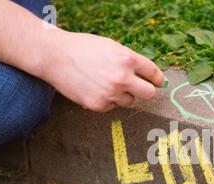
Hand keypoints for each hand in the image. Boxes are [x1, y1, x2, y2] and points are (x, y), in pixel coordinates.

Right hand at [45, 31, 164, 111]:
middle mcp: (122, 77)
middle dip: (146, 90)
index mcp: (127, 59)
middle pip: (149, 93)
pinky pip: (112, 106)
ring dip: (123, 94)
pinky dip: (107, 100)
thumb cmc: (84, 49)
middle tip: (139, 88)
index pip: (153, 73)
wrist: (55, 56)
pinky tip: (94, 88)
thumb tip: (149, 76)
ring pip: (129, 101)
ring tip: (105, 82)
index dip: (158, 78)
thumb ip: (131, 61)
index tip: (158, 82)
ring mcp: (111, 93)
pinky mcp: (99, 105)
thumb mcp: (111, 47)